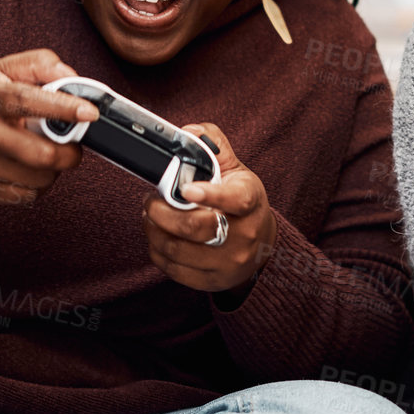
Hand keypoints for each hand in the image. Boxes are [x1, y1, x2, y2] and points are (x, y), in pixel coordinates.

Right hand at [0, 49, 96, 205]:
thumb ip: (37, 64)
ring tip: (45, 152)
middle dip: (70, 151)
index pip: (26, 101)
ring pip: (41, 178)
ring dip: (55, 168)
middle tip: (72, 142)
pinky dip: (40, 185)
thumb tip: (71, 76)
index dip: (62, 107)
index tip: (89, 112)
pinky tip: (31, 169)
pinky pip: (29, 196)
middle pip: (42, 154)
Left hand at [142, 123, 275, 293]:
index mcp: (250, 203)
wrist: (262, 246)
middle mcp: (242, 235)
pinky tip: (159, 236)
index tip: (187, 188)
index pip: (235, 200)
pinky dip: (157, 250)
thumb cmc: (243, 205)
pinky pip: (172, 268)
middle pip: (194, 228)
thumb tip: (189, 132)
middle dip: (161, 212)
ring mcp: (227, 262)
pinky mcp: (212, 281)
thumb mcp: (237, 172)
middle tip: (151, 201)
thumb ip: (214, 146)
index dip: (210, 194)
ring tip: (151, 216)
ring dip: (153, 230)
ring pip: (176, 250)